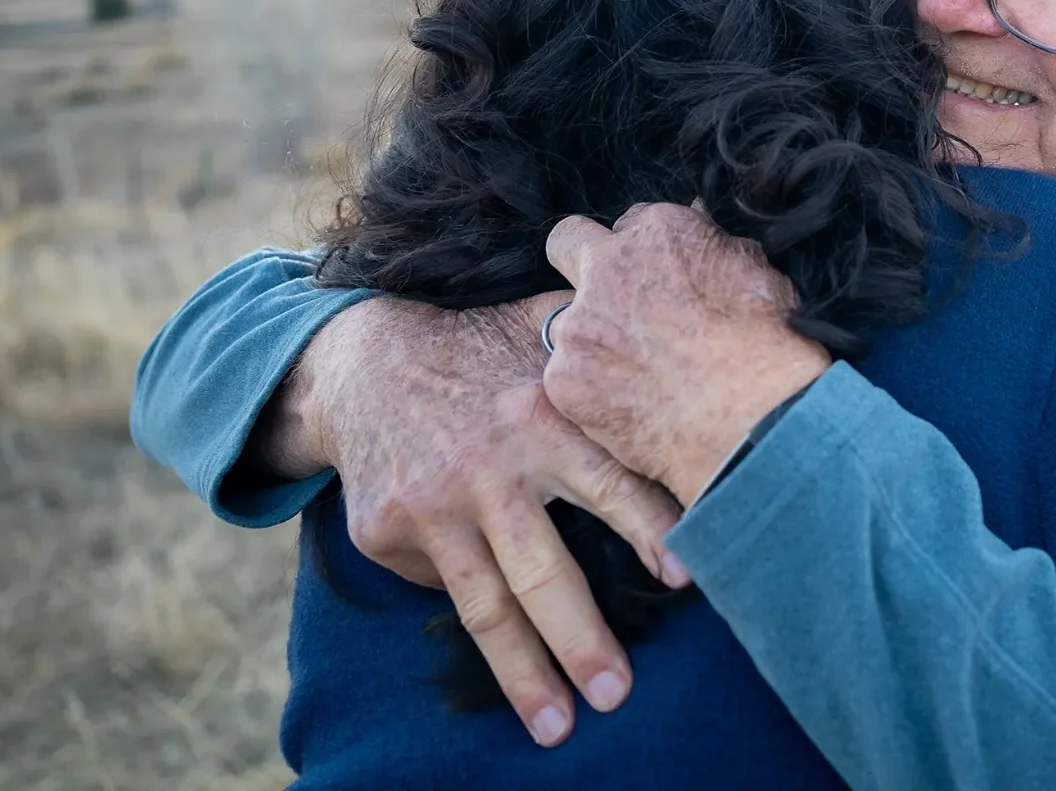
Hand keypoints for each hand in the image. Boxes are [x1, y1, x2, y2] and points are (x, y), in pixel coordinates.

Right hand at [262, 294, 685, 746]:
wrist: (361, 362)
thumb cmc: (482, 348)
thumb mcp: (540, 328)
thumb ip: (606, 351)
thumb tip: (694, 347)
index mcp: (541, 415)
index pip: (607, 480)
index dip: (647, 528)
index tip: (684, 578)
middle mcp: (487, 466)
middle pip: (541, 569)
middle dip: (582, 639)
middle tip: (618, 695)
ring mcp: (433, 507)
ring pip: (486, 605)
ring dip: (524, 673)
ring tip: (559, 727)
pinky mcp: (388, 533)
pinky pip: (442, 588)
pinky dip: (476, 613)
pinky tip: (503, 643)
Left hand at [541, 204, 827, 507]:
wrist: (753, 419)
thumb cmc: (770, 345)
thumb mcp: (756, 271)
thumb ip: (712, 245)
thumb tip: (698, 222)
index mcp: (658, 230)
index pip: (627, 224)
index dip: (642, 254)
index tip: (657, 279)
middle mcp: (607, 266)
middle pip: (566, 244)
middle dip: (582, 264)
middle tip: (614, 304)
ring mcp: (579, 324)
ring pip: (564, 320)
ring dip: (590, 338)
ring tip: (633, 373)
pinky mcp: (563, 378)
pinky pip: (565, 377)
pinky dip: (589, 391)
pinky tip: (628, 407)